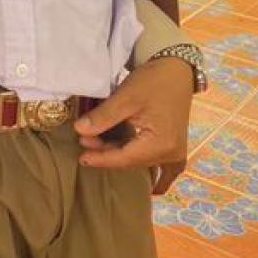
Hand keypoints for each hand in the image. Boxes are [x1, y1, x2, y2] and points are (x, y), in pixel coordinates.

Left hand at [74, 58, 193, 193]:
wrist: (176, 70)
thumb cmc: (153, 81)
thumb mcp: (126, 97)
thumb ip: (103, 117)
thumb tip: (80, 132)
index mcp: (161, 144)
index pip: (124, 158)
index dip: (101, 158)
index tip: (81, 156)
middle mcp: (172, 154)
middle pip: (132, 161)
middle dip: (108, 154)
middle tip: (84, 142)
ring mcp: (176, 153)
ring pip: (141, 162)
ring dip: (121, 156)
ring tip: (98, 145)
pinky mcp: (177, 147)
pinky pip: (166, 170)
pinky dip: (155, 176)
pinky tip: (151, 187)